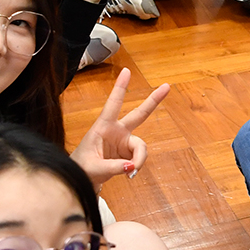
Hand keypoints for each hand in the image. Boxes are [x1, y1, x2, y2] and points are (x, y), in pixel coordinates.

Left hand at [70, 68, 170, 183]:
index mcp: (103, 127)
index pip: (113, 104)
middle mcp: (117, 131)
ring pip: (141, 147)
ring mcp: (124, 141)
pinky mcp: (129, 152)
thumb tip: (132, 165)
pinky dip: (136, 166)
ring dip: (140, 159)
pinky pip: (139, 158)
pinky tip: (129, 174)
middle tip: (167, 86)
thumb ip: (115, 167)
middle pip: (139, 114)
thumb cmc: (83, 168)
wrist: (83, 178)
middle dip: (153, 101)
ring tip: (132, 172)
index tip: (126, 71)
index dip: (120, 88)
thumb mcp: (95, 168)